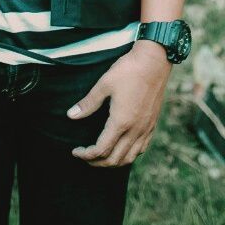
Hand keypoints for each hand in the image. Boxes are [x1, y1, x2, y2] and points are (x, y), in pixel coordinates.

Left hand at [66, 39, 171, 166]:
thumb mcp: (104, 84)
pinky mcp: (152, 124)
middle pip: (115, 159)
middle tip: (85, 156)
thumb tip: (70, 115)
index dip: (86, 154)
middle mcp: (135, 130)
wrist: (154, 61)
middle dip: (97, 162)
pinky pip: (141, 149)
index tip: (76, 151)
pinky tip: (122, 148)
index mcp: (121, 122)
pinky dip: (128, 155)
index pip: (101, 150)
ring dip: (113, 162)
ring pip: (129, 158)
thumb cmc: (128, 70)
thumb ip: (88, 103)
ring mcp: (146, 129)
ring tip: (101, 157)